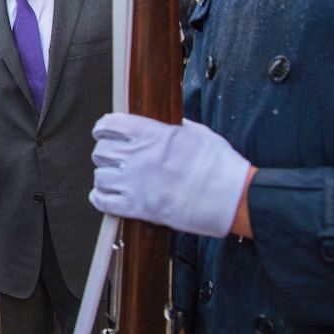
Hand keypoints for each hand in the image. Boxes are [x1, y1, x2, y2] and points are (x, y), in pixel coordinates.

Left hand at [90, 113, 251, 237]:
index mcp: (153, 134)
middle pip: (101, 151)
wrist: (233, 197)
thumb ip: (175, 128)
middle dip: (106, 154)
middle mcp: (139, 156)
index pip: (111, 124)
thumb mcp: (198, 133)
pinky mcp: (139, 208)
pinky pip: (103, 202)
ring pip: (100, 176)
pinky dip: (100, 198)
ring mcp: (136, 183)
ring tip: (115, 179)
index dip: (103, 129)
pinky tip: (107, 196)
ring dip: (105, 177)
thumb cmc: (221, 166)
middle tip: (115, 159)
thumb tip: (168, 125)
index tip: (103, 133)